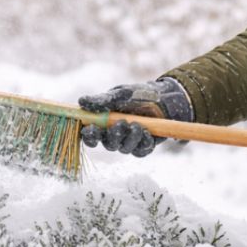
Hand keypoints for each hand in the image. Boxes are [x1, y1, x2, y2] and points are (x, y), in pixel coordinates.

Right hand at [78, 77, 192, 157]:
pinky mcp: (144, 145)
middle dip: (113, 136)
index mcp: (105, 122)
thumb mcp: (120, 94)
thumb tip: (81, 101)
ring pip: (124, 148)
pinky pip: (140, 151)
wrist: (165, 98)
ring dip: (130, 138)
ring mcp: (129, 141)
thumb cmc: (139, 94)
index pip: (92, 134)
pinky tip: (147, 132)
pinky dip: (143, 143)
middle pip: (108, 144)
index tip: (91, 130)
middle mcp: (116, 134)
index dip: (89, 135)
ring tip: (137, 125)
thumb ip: (102, 100)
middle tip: (121, 124)